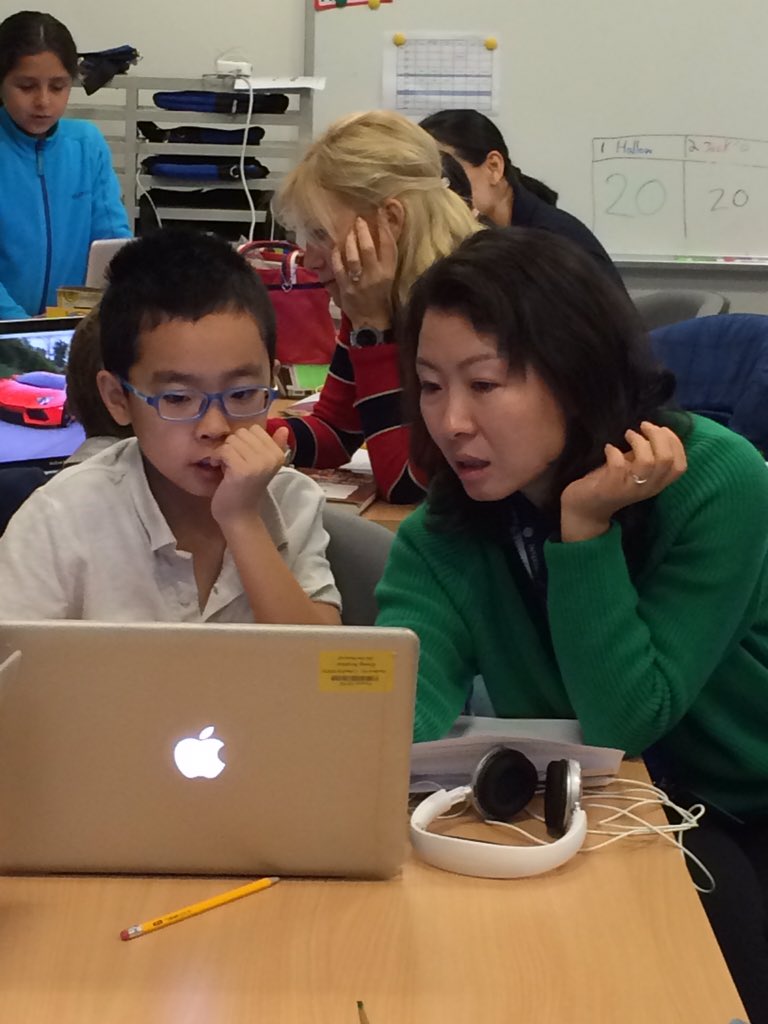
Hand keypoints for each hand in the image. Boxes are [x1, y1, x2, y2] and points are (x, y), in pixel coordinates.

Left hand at [210, 425, 289, 529]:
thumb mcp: (261, 463)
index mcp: (278, 454)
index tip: (243, 458)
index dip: (244, 442)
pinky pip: (224, 450)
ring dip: (225, 453)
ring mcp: (258, 463)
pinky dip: (218, 459)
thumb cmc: (246, 488)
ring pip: (232, 440)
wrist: (239, 515)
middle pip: (242, 433)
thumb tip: (284, 428)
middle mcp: (272, 457)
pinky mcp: (243, 470)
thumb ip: (273, 445)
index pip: (255, 429)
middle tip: (235, 464)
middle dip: (233, 446)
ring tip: (229, 469)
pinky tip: (221, 471)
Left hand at [330, 209, 395, 329]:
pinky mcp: (346, 288)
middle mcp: (375, 275)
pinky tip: (335, 247)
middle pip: (368, 247)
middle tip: (359, 220)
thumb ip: (383, 256)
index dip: (384, 226)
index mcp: (389, 271)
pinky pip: (338, 267)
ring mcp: (359, 282)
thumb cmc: (382, 295)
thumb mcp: (388, 275)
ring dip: (349, 240)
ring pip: (353, 256)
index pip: (388, 244)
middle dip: (363, 230)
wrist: (372, 320)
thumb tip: (378, 231)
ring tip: (348, 231)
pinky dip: (336, 255)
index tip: (379, 211)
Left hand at [560, 421, 686, 541]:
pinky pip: (618, 466)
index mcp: (658, 483)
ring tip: (628, 434)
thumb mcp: (633, 468)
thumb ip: (646, 454)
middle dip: (658, 436)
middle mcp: (648, 488)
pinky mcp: (610, 489)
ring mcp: (630, 489)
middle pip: (666, 459)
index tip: (661, 428)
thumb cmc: (610, 482)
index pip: (680, 466)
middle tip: (643, 426)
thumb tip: (654, 431)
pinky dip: (614, 452)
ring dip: (638, 442)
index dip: (675, 443)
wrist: (585, 509)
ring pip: (647, 462)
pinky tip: (608, 448)